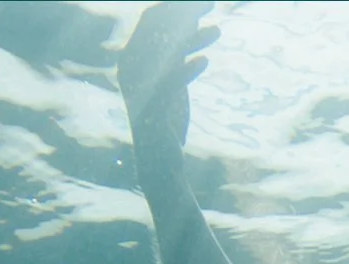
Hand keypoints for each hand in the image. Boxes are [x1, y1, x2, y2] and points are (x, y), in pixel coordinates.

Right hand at [117, 1, 219, 146]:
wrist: (160, 162)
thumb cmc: (167, 119)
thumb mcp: (174, 79)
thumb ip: (177, 52)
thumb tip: (192, 22)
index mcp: (133, 59)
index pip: (152, 21)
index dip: (176, 7)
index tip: (204, 1)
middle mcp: (131, 70)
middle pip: (157, 31)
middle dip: (184, 14)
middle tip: (211, 3)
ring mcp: (139, 89)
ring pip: (163, 54)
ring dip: (191, 38)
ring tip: (217, 31)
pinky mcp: (151, 109)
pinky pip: (167, 84)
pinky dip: (184, 70)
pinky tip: (204, 61)